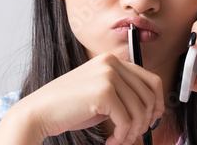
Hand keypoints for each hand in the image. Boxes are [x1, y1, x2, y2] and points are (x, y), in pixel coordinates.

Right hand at [13, 53, 163, 144]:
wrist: (40, 111)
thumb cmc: (68, 107)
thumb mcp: (101, 94)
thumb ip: (123, 95)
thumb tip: (150, 111)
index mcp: (112, 61)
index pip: (151, 80)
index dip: (157, 103)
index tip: (152, 120)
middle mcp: (112, 64)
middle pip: (149, 96)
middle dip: (146, 121)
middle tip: (133, 136)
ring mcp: (108, 76)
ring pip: (140, 110)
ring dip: (132, 132)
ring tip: (120, 141)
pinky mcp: (104, 92)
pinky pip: (126, 120)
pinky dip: (122, 136)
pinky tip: (110, 142)